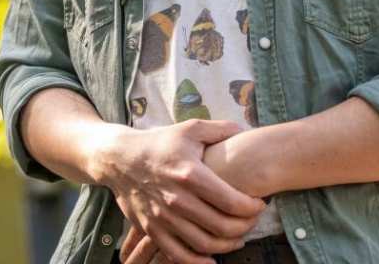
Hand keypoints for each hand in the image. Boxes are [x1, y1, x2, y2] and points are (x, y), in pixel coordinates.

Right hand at [97, 120, 264, 263]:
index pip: (233, 202)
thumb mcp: (188, 129)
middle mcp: (178, 198)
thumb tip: (243, 130)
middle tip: (251, 220)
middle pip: (223, 227)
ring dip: (228, 245)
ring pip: (206, 245)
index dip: (253, 208)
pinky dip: (200, 263)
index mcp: (190, 173)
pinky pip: (180, 256)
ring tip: (237, 236)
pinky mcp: (152, 229)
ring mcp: (163, 216)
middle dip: (245, 227)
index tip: (259, 203)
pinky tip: (213, 259)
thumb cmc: (158, 142)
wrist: (119, 157)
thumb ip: (218, 130)